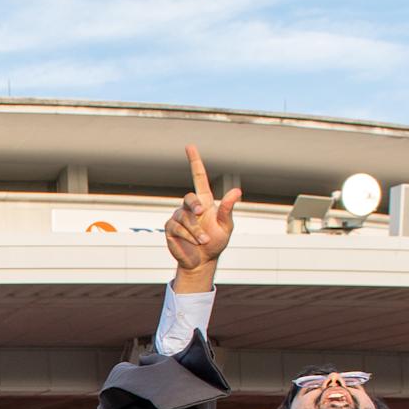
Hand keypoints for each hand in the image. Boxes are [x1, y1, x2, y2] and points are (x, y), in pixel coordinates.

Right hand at [165, 145, 239, 287]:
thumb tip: (237, 191)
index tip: (189, 147)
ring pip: (184, 217)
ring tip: (204, 241)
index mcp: (204, 202)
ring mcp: (178, 217)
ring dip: (195, 230)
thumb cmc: (216, 242)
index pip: (198, 177)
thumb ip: (228, 209)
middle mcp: (190, 207)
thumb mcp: (226, 226)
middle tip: (201, 212)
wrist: (202, 261)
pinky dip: (187, 236)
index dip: (194, 162)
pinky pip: (177, 228)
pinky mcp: (170, 229)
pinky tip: (193, 243)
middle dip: (195, 205)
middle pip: (189, 198)